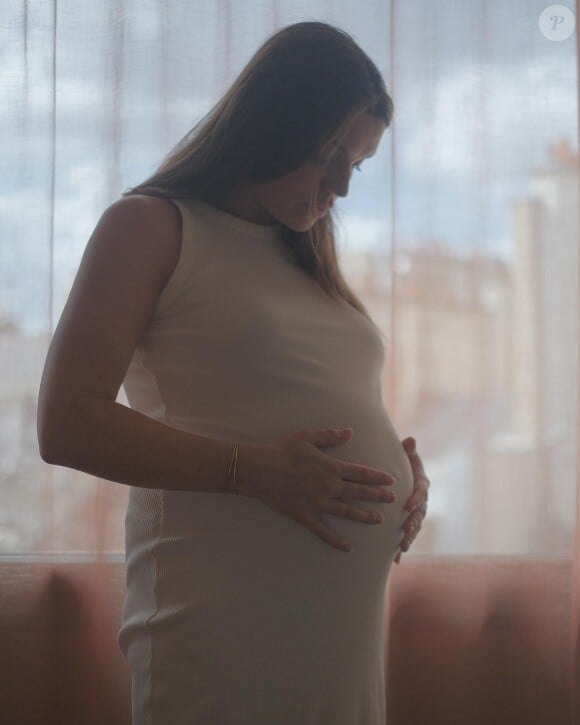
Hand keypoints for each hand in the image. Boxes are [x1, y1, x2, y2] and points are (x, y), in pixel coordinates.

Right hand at [237, 427, 397, 552]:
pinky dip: (336, 541)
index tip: (390, 480)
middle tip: (392, 500)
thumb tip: (350, 432)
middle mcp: (328, 487)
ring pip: (347, 512)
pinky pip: (324, 532)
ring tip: (378, 520)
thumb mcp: (307, 437)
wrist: (259, 470)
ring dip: (365, 516)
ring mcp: (318, 504)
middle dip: (377, 496)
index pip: (361, 473)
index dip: (377, 477)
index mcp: (331, 468)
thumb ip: (330, 436)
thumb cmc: (282, 450)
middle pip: (359, 493)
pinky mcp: (305, 516)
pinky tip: (348, 548)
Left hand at [394, 436, 429, 563]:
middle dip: (413, 523)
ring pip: (415, 527)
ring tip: (402, 547)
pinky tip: (396, 560)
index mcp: (421, 484)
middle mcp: (422, 500)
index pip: (421, 491)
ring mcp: (417, 513)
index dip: (416, 498)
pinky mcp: (409, 522)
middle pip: (420, 513)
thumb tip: (410, 440)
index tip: (408, 505)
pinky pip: (407, 536)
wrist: (405, 474)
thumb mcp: (407, 454)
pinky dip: (401, 548)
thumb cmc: (404, 462)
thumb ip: (408, 449)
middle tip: (405, 530)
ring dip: (409, 538)